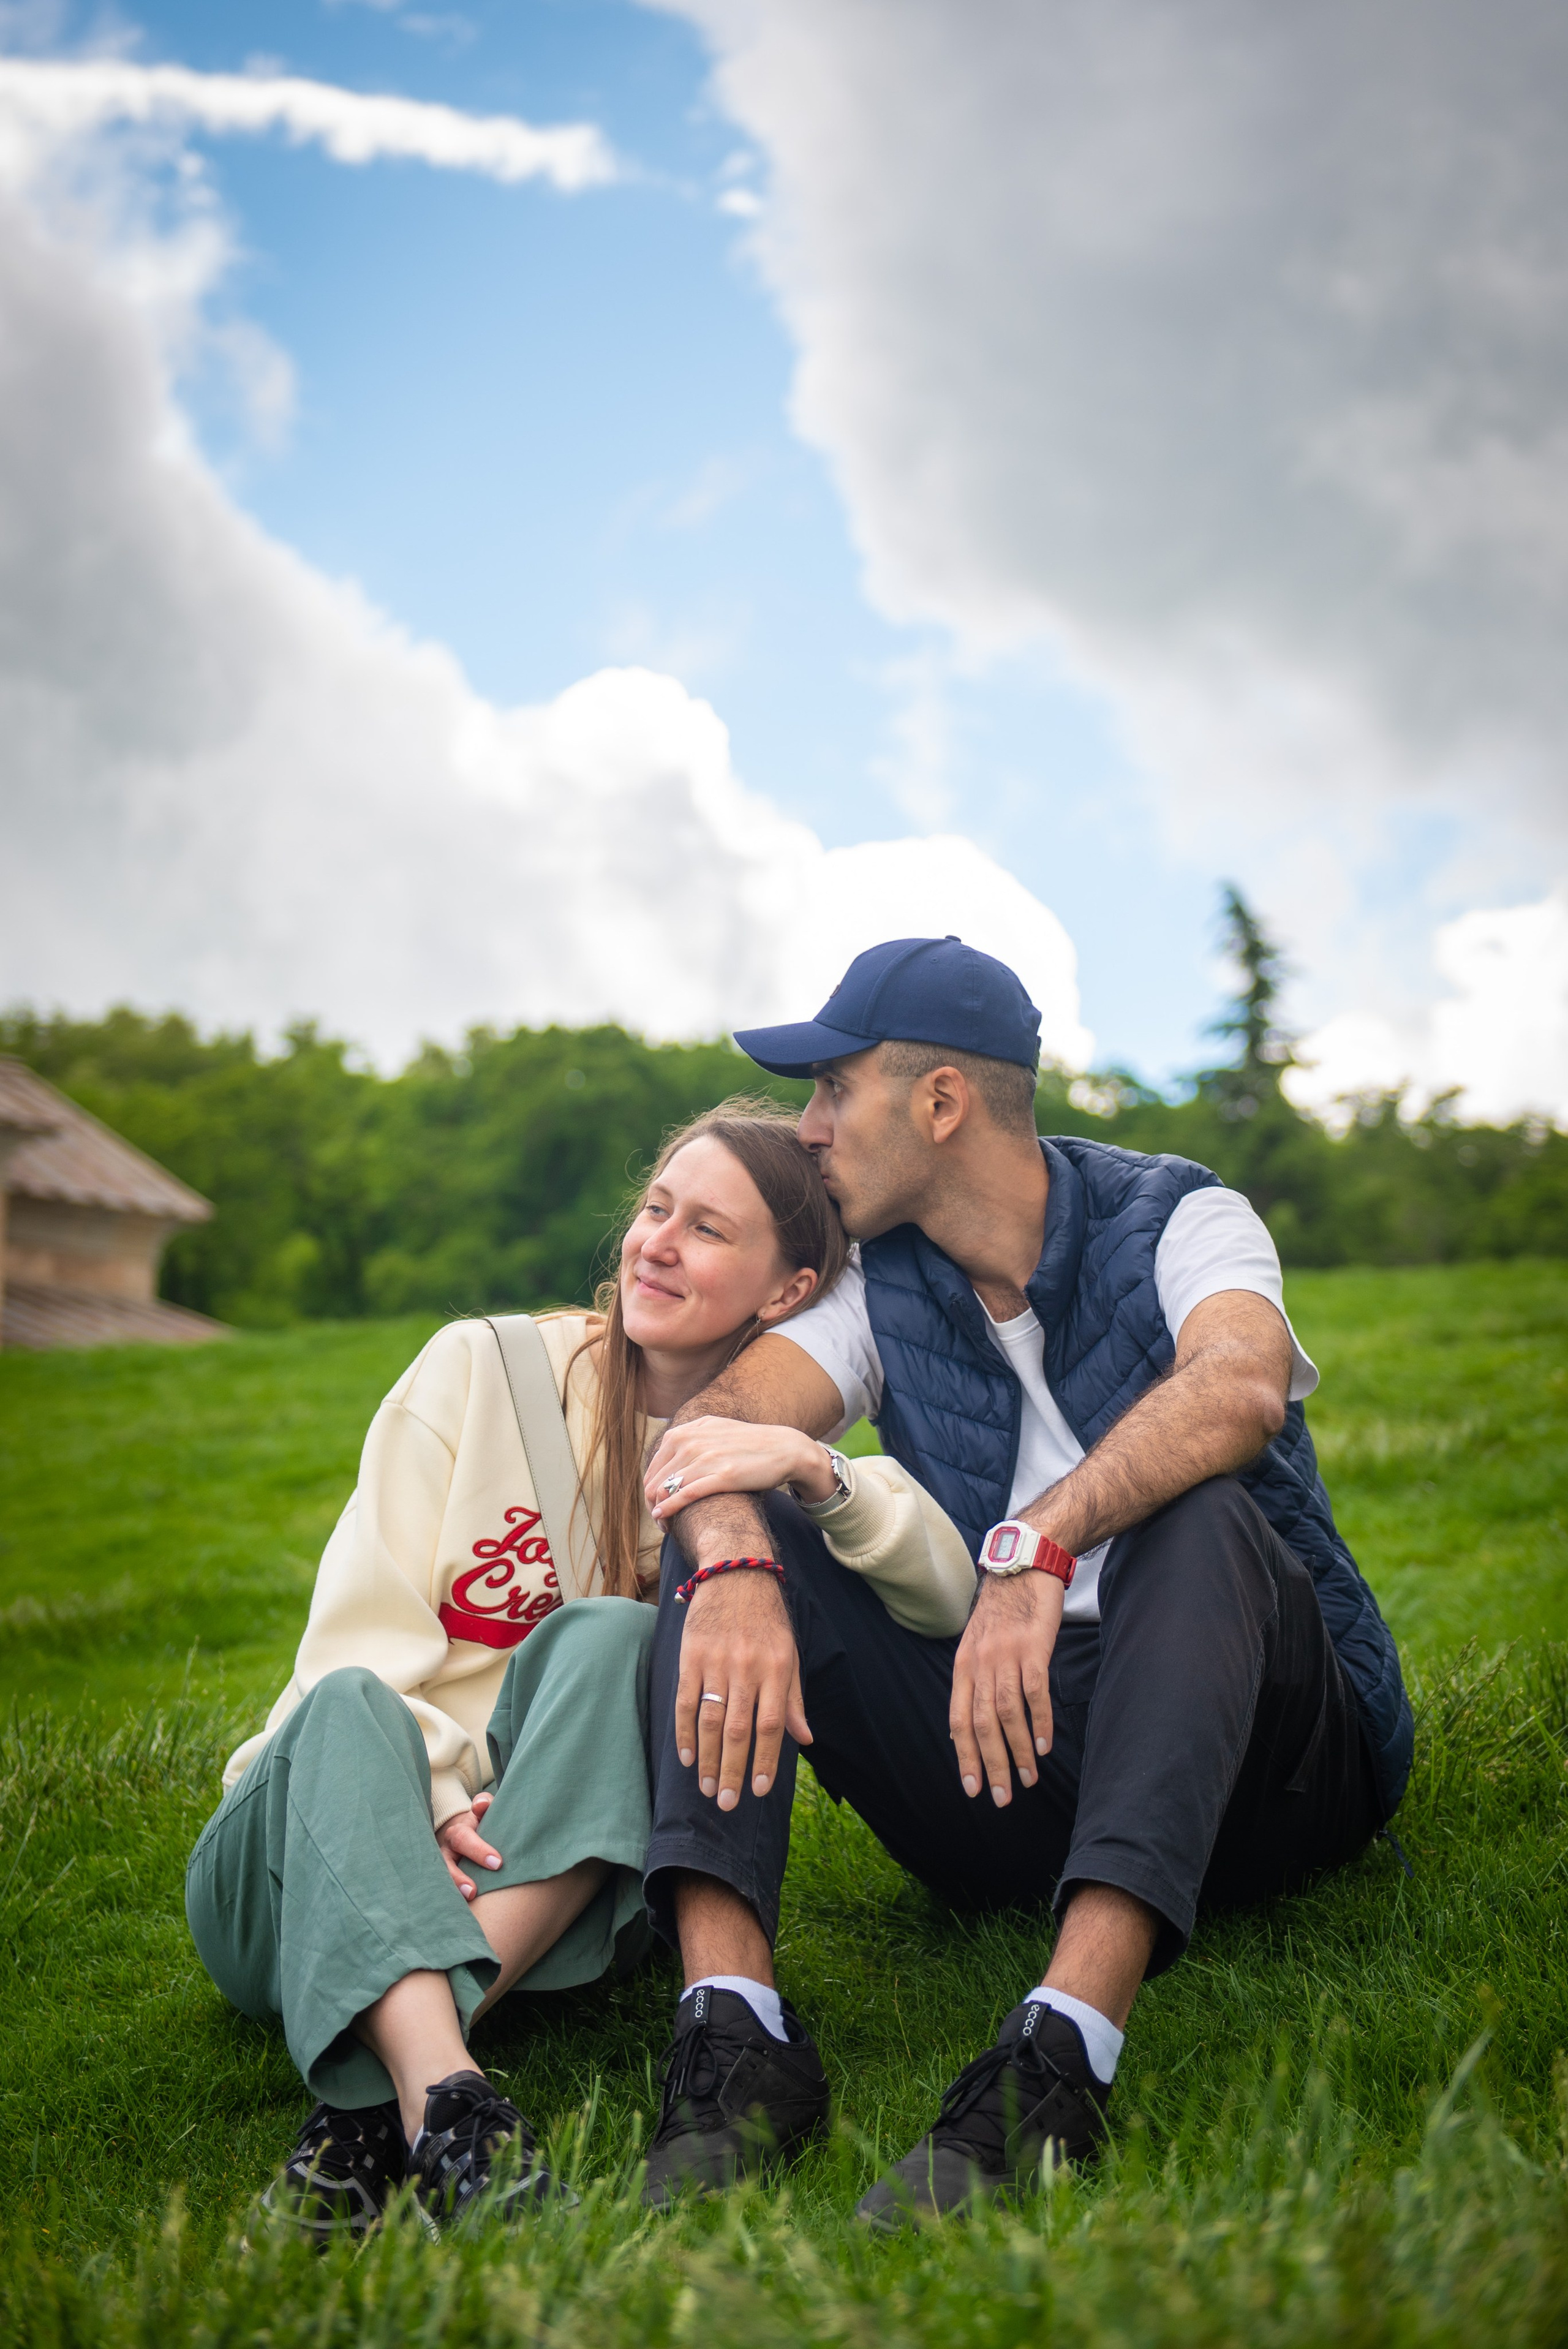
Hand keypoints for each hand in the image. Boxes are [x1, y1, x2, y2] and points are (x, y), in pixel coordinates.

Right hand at [436, 1790, 502, 1899]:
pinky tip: (453, 1915)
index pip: (465, 1839)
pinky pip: (439, 1893)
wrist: (465, 1835)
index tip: (497, 1863)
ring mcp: (441, 1867)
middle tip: (473, 1891)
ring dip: (450, 1891)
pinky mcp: (440, 1882)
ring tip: (463, 1902)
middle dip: (459, 1877)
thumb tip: (482, 1805)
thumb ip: (485, 1805)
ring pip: (438, 1879)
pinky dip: (445, 1903)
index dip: (479, 1851)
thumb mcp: (483, 1811)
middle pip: (447, 1863)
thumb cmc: (481, 1824)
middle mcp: (446, 1851)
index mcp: (459, 1833)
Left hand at [646, 1417, 831, 1520]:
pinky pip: (684, 1495)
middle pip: (654, 1480)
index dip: (649, 1490)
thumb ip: (688, 1439)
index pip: (652, 1466)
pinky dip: (669, 1509)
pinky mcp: (722, 1476)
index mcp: (685, 1432)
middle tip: (658, 1522)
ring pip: (665, 1489)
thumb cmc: (747, 1444)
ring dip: (659, 1512)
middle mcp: (691, 1442)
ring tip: (663, 1527)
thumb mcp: (713, 1431)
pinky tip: (663, 1519)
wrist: (784, 1448)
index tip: (655, 1506)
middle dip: (651, 1504)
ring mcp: (706, 1458)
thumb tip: (667, 1456)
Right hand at [675, 1567, 811, 1807]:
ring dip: (708, 1759)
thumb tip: (804, 1739)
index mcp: (776, 1669)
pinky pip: (685, 1702)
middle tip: (727, 1803)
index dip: (764, 1761)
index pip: (771, 1725)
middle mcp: (747, 1668)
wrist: (736, 1574)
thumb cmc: (768, 1620)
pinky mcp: (691, 1657)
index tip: (757, 1791)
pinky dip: (685, 1732)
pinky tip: (688, 1757)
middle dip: (732, 1770)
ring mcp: (716, 1663)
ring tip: (708, 1788)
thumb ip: (794, 1699)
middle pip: (738, 1730)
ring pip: (710, 1721)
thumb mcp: (790, 1655)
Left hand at [949, 1569, 1062, 1806]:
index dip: (964, 1756)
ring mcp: (1006, 1656)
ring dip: (1017, 1752)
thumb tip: (968, 1724)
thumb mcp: (977, 1643)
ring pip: (1007, 1715)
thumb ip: (974, 1680)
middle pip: (982, 1725)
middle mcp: (980, 1664)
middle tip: (1002, 1797)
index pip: (958, 1720)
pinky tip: (1043, 1746)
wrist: (1024, 1565)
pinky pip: (1035, 1694)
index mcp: (963, 1666)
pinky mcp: (1033, 1649)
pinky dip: (1040, 1723)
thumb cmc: (1003, 1609)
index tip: (971, 1787)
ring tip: (1029, 1779)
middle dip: (991, 1766)